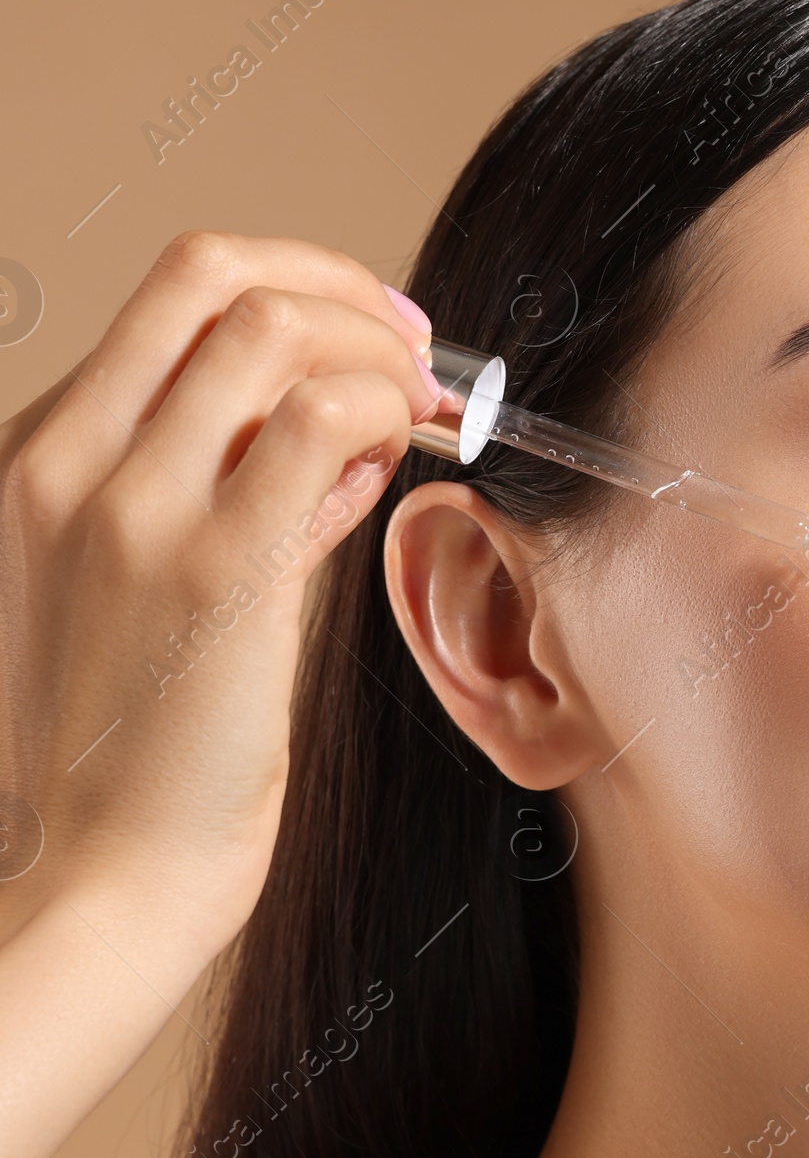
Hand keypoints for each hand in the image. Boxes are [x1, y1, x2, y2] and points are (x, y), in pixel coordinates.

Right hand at [0, 231, 439, 970]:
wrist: (93, 883)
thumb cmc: (127, 761)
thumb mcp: (139, 598)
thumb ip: (224, 503)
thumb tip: (333, 439)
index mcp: (34, 463)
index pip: (170, 303)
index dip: (290, 292)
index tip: (363, 335)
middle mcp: (65, 466)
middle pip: (209, 273)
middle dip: (337, 284)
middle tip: (411, 344)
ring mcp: (131, 512)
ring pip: (273, 328)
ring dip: (377, 349)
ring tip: (420, 409)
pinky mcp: (214, 573)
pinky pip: (322, 421)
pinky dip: (386, 411)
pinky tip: (404, 460)